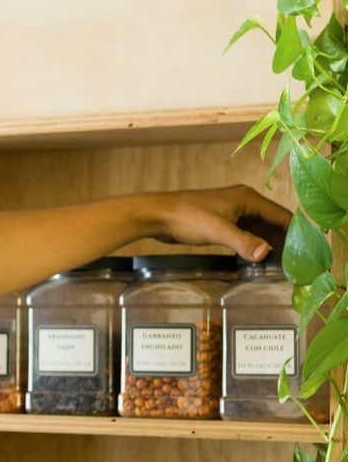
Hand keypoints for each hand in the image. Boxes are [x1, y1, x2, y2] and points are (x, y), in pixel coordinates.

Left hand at [141, 184, 290, 261]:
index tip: (303, 250)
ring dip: (268, 242)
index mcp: (248, 199)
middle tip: (293, 261)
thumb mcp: (218, 232)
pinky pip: (244, 231)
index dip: (293, 232)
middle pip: (272, 222)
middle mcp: (244, 202)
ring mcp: (231, 210)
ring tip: (279, 262)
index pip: (281, 216)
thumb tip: (265, 254)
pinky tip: (256, 256)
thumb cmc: (187, 218)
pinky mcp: (220, 220)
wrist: (158, 214)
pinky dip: (252, 242)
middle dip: (283, 239)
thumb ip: (243, 243)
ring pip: (258, 227)